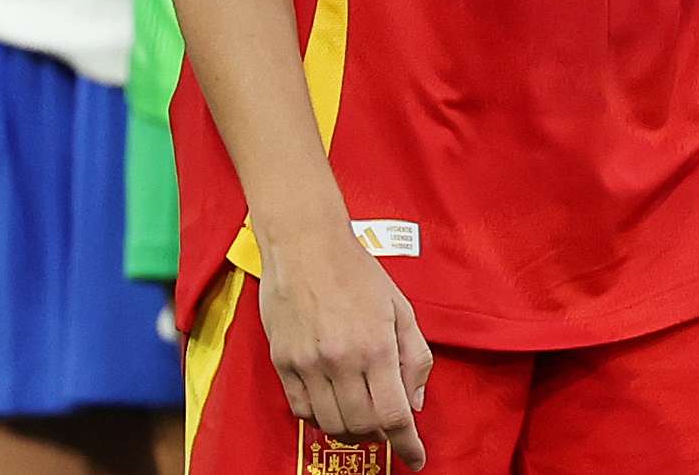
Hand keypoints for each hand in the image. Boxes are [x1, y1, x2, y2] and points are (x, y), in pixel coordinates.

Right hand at [260, 228, 431, 469]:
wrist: (305, 245)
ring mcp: (307, 364)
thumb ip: (414, 357)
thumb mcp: (401, 309)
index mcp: (375, 347)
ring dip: (352, 429)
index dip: (408, 445)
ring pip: (332, 424)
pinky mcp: (282, 363)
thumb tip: (414, 402)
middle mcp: (340, 361)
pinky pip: (302, 410)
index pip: (394, 415)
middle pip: (363, 426)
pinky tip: (332, 404)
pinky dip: (321, 418)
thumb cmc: (357, 273)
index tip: (416, 460)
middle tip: (387, 425)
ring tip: (361, 413)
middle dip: (381, 434)